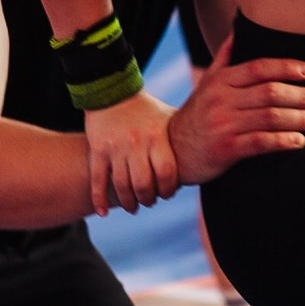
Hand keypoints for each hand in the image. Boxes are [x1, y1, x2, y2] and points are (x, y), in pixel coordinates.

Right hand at [83, 92, 180, 214]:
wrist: (111, 92)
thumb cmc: (146, 109)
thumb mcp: (167, 118)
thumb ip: (181, 136)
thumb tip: (206, 154)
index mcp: (157, 136)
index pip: (167, 173)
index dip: (168, 189)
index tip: (168, 194)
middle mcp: (136, 143)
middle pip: (143, 184)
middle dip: (148, 199)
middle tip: (149, 202)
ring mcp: (116, 147)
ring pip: (121, 186)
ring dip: (128, 203)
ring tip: (133, 207)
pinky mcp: (98, 149)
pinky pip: (98, 180)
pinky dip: (99, 199)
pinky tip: (103, 213)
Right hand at [170, 37, 304, 184]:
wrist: (173, 150)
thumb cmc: (198, 113)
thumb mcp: (207, 83)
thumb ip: (225, 58)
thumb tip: (238, 29)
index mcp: (221, 80)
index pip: (259, 68)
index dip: (286, 67)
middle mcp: (222, 100)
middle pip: (270, 92)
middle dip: (302, 96)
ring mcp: (224, 125)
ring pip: (270, 117)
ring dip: (301, 119)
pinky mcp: (226, 150)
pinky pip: (261, 143)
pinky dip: (284, 140)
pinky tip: (300, 141)